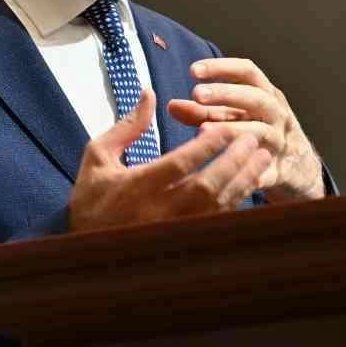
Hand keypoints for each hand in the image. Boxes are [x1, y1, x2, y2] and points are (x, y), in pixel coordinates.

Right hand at [67, 90, 271, 232]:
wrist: (83, 253)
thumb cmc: (92, 199)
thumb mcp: (98, 158)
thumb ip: (126, 127)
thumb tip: (150, 94)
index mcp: (136, 188)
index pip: (179, 165)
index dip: (207, 146)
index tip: (227, 127)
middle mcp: (157, 213)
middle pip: (205, 187)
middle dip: (233, 162)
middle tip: (253, 139)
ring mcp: (172, 232)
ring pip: (217, 208)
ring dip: (242, 182)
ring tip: (262, 158)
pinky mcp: (182, 244)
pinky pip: (216, 224)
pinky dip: (236, 203)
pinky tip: (249, 185)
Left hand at [167, 57, 325, 201]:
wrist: (300, 168)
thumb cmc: (259, 133)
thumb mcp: (235, 118)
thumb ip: (203, 112)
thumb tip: (171, 105)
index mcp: (265, 95)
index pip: (247, 72)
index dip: (222, 68)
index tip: (194, 70)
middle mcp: (277, 114)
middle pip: (256, 98)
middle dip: (226, 94)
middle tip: (197, 94)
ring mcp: (282, 142)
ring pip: (262, 132)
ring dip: (235, 129)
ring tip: (203, 130)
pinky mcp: (283, 171)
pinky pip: (268, 172)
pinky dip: (251, 172)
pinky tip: (229, 174)